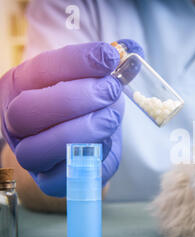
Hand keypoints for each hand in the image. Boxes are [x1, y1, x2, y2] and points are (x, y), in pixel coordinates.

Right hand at [0, 39, 141, 196]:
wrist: (85, 137)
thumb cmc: (87, 102)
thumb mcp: (94, 77)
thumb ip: (109, 62)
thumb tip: (131, 50)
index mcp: (20, 85)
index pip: (39, 69)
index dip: (77, 61)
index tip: (111, 57)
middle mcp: (15, 121)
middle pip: (27, 112)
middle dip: (76, 99)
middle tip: (111, 91)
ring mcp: (29, 154)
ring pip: (36, 150)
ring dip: (82, 131)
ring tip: (111, 117)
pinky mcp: (49, 181)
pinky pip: (60, 177)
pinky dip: (86, 160)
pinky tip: (105, 142)